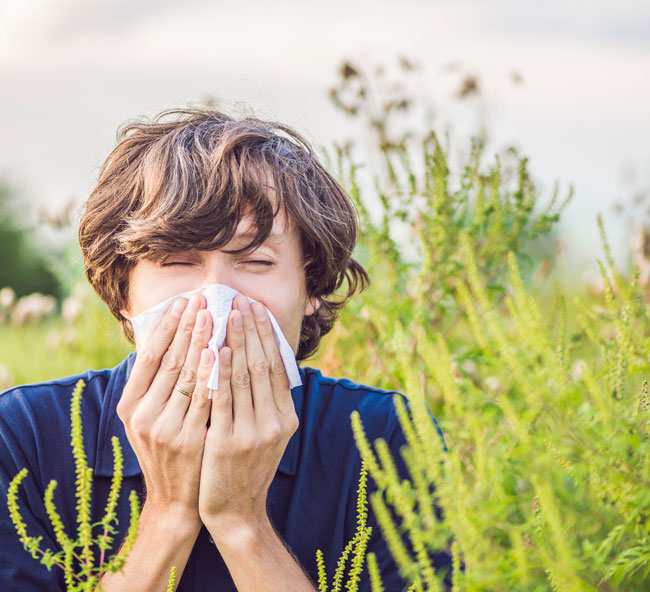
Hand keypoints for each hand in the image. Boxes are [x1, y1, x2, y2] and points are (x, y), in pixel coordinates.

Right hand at [116, 294, 214, 528]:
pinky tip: (220, 351)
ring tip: (214, 314)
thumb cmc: (166, 451)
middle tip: (202, 298)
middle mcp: (142, 416)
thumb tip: (169, 339)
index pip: (148, 356)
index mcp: (129, 406)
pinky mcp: (188, 440)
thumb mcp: (149, 419)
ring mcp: (164, 429)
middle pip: (168, 360)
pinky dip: (212, 373)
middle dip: (187, 326)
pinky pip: (204, 399)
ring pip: (186, 375)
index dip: (166, 326)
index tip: (182, 301)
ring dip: (201, 341)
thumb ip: (154, 385)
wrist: (176, 500)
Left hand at [198, 295, 298, 531]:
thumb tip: (263, 359)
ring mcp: (252, 433)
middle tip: (241, 301)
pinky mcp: (226, 442)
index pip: (278, 366)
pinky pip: (222, 398)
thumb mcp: (268, 434)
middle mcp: (275, 422)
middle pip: (262, 365)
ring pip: (243, 376)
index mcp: (286, 418)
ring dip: (235, 341)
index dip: (268, 335)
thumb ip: (268, 401)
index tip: (257, 308)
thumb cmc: (247, 466)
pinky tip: (213, 349)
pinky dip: (219, 371)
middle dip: (251, 329)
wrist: (235, 510)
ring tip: (226, 314)